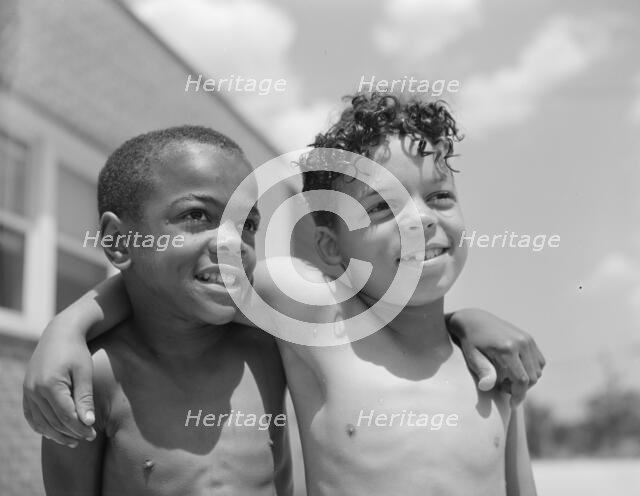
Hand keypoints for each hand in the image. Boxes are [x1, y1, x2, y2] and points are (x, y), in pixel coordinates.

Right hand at [23, 322, 95, 446]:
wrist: (59, 334)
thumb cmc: (77, 351)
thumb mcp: (84, 372)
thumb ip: (85, 398)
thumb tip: (87, 423)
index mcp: (50, 385)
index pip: (66, 416)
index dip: (80, 428)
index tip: (93, 434)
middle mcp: (34, 390)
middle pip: (53, 421)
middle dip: (71, 432)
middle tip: (87, 437)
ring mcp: (28, 391)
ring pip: (41, 422)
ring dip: (57, 434)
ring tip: (74, 440)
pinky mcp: (27, 391)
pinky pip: (31, 416)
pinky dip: (42, 427)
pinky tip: (55, 432)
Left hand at [447, 309, 544, 404]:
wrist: (474, 320)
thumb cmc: (470, 342)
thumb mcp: (472, 357)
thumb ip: (482, 371)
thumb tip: (486, 386)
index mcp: (507, 349)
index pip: (522, 380)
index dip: (519, 396)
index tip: (512, 405)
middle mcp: (521, 343)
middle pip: (532, 377)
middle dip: (520, 388)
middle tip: (502, 386)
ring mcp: (527, 339)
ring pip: (537, 371)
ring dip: (526, 380)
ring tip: (506, 377)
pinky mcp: (529, 338)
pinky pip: (539, 362)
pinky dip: (531, 370)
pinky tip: (515, 369)